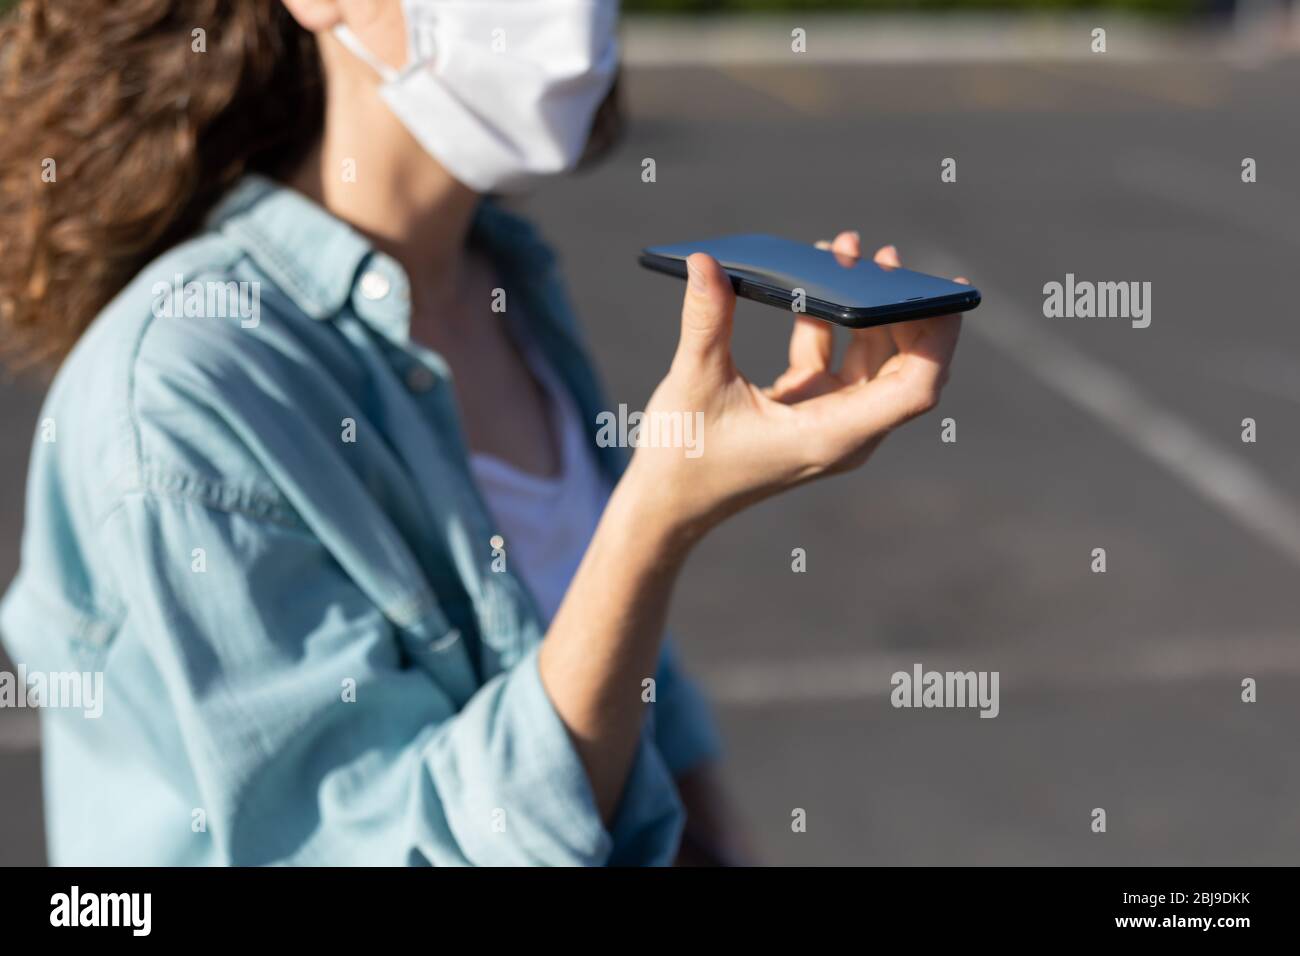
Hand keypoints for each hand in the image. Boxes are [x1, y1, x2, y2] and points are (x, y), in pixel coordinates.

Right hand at [624, 231, 964, 542]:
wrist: (666, 505)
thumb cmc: (682, 458)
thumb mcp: (694, 382)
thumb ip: (707, 320)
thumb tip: (704, 261)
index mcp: (831, 435)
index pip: (916, 387)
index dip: (938, 337)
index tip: (942, 288)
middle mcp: (843, 432)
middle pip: (906, 368)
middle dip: (903, 308)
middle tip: (884, 256)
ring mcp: (829, 423)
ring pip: (875, 360)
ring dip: (867, 307)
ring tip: (847, 251)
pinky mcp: (808, 413)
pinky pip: (838, 361)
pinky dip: (830, 322)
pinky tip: (809, 285)